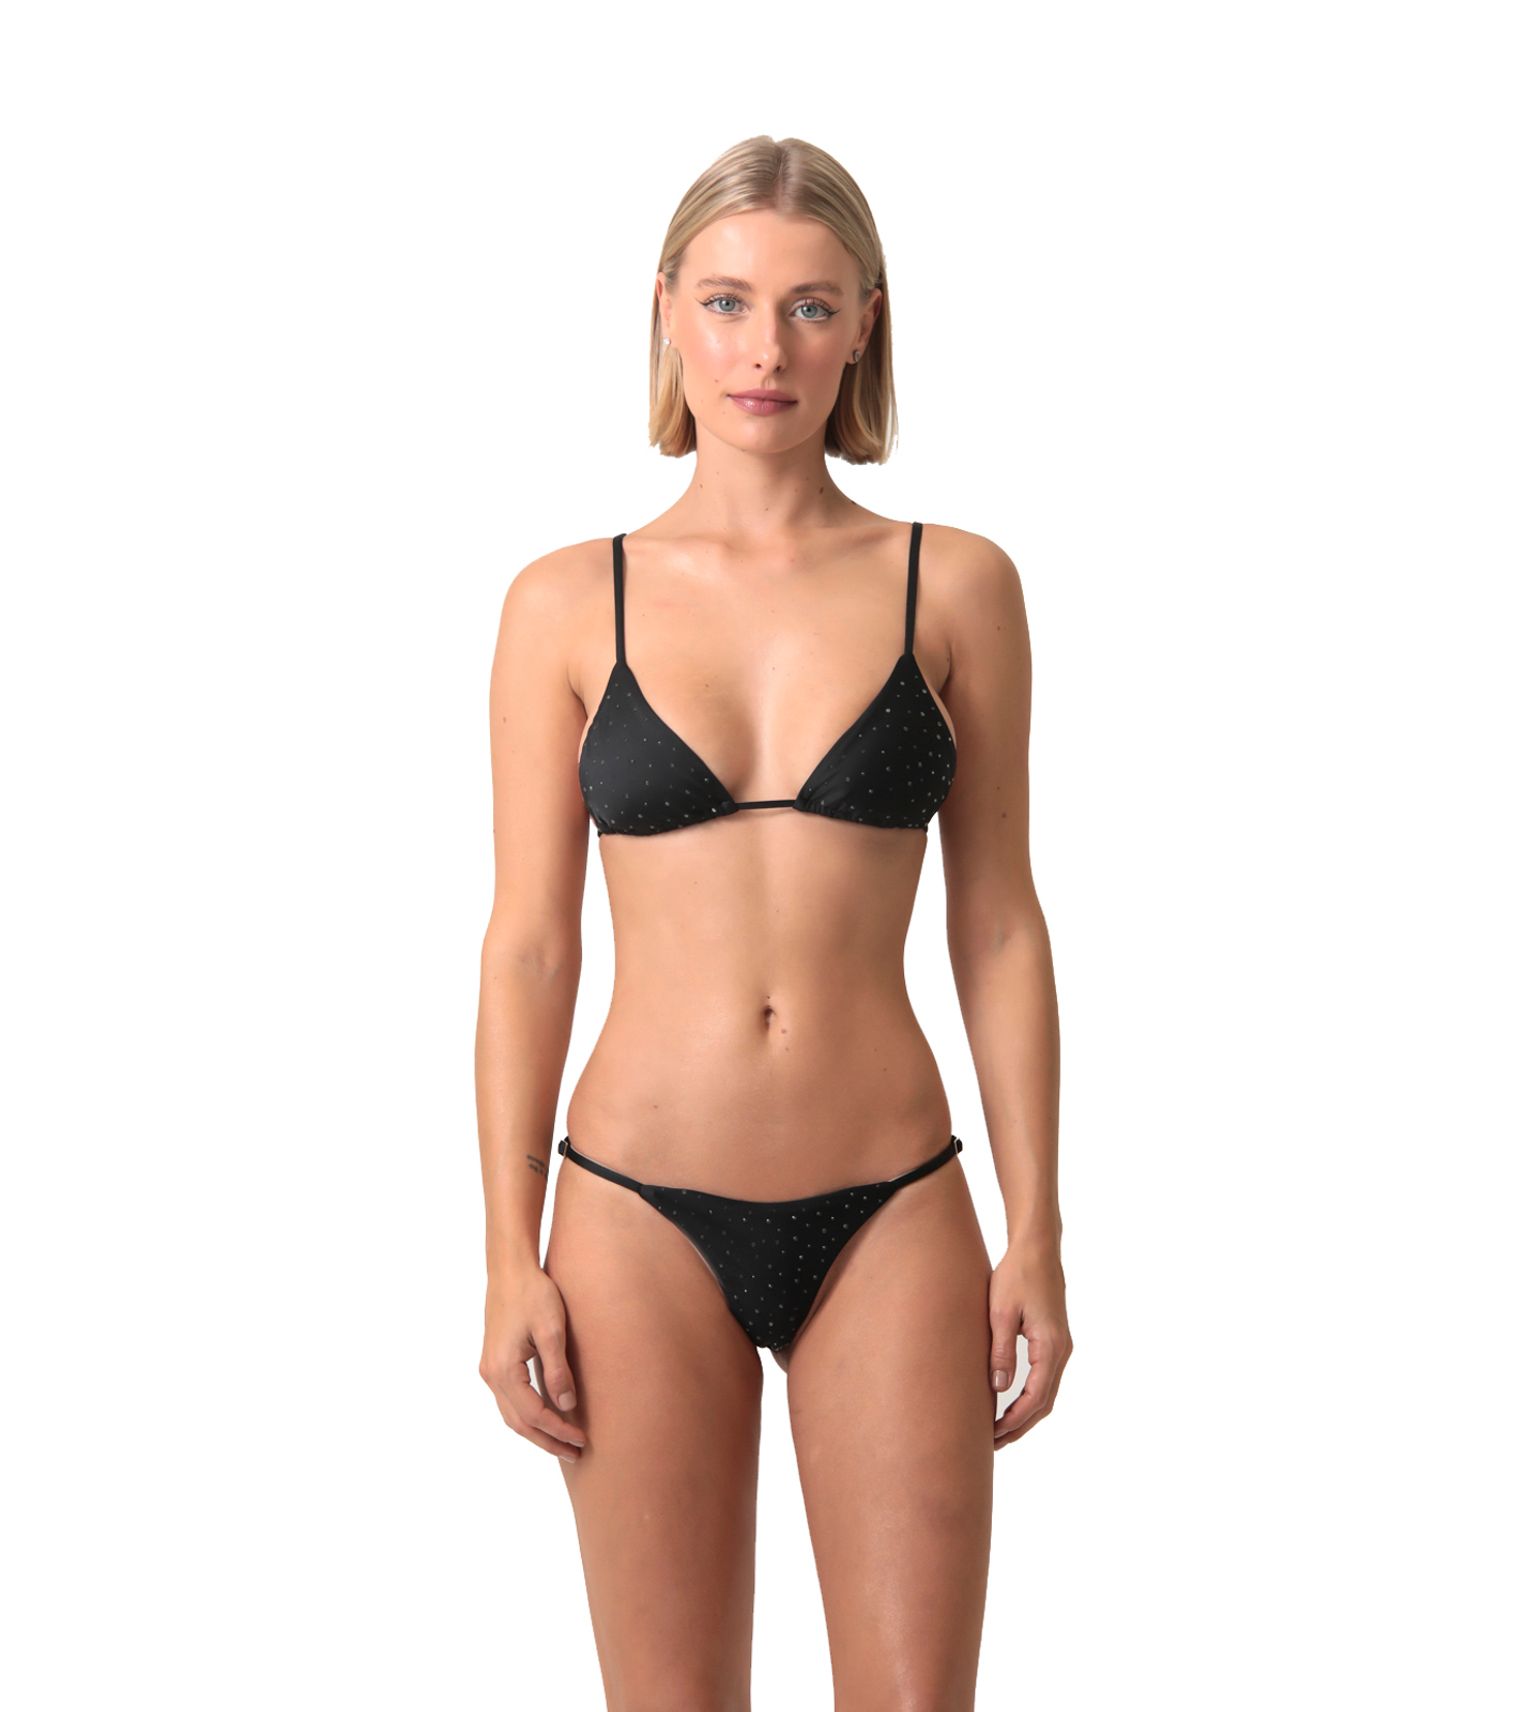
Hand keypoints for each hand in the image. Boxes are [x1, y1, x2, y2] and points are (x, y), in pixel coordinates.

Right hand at [478, 1265, 588, 1463]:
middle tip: (575, 1453)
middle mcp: (490, 1375)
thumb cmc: (533, 1293)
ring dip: (536, 1431)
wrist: (510, 1269)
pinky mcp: (494, 1362)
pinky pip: (510, 1400)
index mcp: (503, 1370)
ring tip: (563, 1443)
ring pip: (511, 1415)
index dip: (558, 1430)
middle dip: (547, 1441)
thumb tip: (567, 1406)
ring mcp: (489, 1369)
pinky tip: (546, 1417)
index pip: (534, 1414)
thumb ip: (558, 1369)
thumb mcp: (551, 1329)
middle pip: (519, 1423)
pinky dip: (528, 1415)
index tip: (582, 1439)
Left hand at [988, 1241, 1071, 1447]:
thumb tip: (999, 1389)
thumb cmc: (1016, 1275)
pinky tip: (1011, 1402)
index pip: (1035, 1397)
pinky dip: (1031, 1396)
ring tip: (1000, 1429)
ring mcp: (1062, 1346)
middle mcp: (1062, 1351)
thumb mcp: (1000, 1313)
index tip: (993, 1434)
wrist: (1037, 1249)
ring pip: (1047, 1392)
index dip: (1015, 1420)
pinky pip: (1046, 1378)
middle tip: (994, 1442)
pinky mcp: (1055, 1340)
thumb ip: (1001, 1351)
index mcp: (1051, 1346)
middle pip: (1045, 1402)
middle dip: (1021, 1425)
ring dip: (1026, 1413)